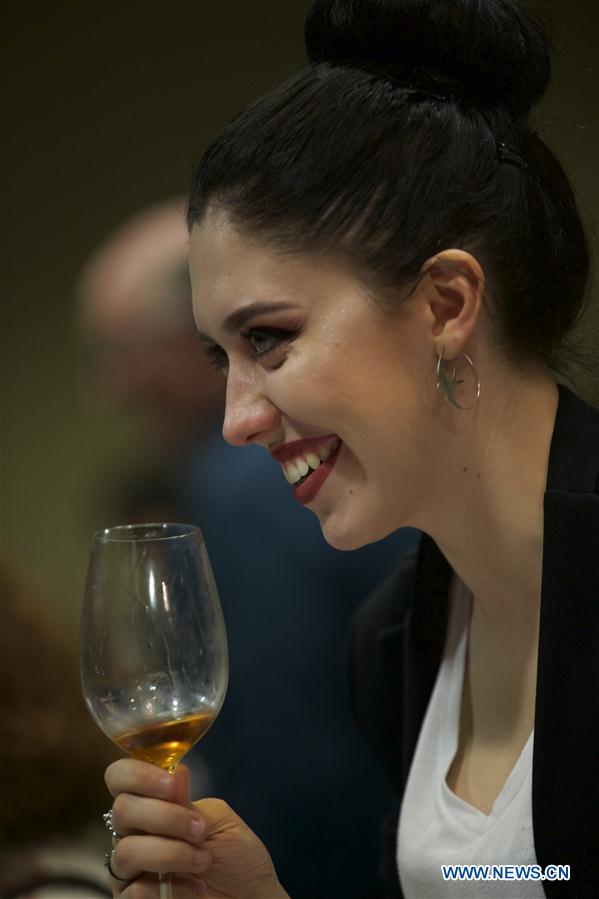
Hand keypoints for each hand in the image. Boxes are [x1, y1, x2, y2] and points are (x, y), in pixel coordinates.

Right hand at [105, 758, 289, 897]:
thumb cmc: (238, 859)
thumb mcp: (221, 822)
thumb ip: (190, 803)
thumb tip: (175, 772)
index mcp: (153, 805)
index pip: (121, 778)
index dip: (138, 774)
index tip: (171, 784)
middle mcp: (136, 834)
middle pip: (121, 810)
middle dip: (164, 817)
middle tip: (199, 831)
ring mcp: (132, 870)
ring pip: (125, 852)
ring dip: (171, 854)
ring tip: (203, 862)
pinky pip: (133, 891)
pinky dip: (171, 888)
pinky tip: (194, 889)